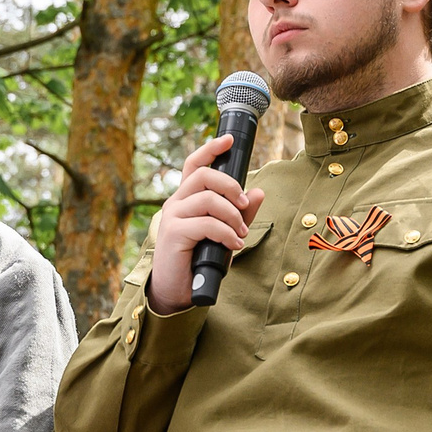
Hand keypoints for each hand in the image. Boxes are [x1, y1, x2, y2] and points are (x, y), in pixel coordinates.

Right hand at [144, 133, 266, 314]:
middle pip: (204, 175)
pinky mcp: (173, 234)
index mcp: (186, 199)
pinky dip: (226, 233)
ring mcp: (172, 218)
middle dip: (230, 186)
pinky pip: (206, 223)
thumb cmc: (199, 261)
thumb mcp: (226, 234)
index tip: (228, 140)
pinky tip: (234, 245)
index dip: (210, 149)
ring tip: (241, 234)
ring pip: (207, 199)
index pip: (194, 164)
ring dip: (232, 216)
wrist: (177, 292)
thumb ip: (241, 214)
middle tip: (243, 205)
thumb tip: (259, 192)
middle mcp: (176, 203)